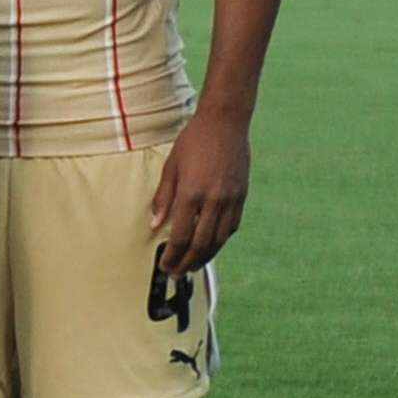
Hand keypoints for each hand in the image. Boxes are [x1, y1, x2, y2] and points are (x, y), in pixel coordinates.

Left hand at [149, 110, 250, 273]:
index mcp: (192, 193)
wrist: (226, 123)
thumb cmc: (193, 142)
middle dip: (188, 262)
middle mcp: (214, 200)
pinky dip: (221, 240)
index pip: (181, 235)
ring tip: (193, 265)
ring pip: (220, 239)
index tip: (164, 266)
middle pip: (201, 243)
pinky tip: (211, 246)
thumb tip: (155, 225)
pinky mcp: (242, 195)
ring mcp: (231, 199)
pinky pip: (232, 226)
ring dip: (206, 256)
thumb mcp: (170, 166)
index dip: (172, 255)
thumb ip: (163, 198)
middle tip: (176, 274)